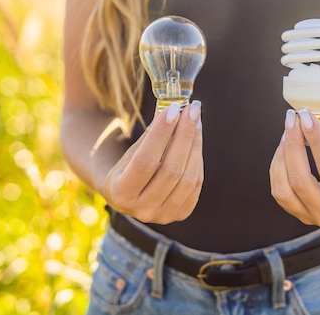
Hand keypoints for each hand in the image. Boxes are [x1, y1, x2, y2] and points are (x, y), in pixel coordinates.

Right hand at [102, 101, 203, 223]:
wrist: (130, 194)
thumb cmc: (130, 165)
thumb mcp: (133, 150)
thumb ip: (152, 132)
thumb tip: (175, 105)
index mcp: (121, 192)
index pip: (145, 160)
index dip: (161, 133)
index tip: (174, 108)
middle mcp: (141, 209)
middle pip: (170, 169)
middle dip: (184, 135)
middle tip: (192, 110)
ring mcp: (162, 215)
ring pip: (188, 177)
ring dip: (195, 145)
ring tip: (195, 121)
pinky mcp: (180, 215)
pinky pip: (196, 184)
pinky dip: (198, 159)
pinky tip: (196, 140)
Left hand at [270, 109, 319, 226]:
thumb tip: (317, 107)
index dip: (316, 140)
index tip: (307, 116)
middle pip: (300, 180)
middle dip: (292, 145)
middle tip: (292, 119)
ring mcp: (310, 218)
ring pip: (283, 188)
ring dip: (281, 156)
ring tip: (287, 133)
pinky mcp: (297, 214)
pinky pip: (278, 190)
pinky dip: (278, 167)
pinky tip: (284, 148)